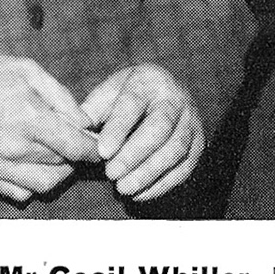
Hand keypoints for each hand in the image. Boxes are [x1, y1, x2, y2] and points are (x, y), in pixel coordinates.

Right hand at [0, 51, 99, 203]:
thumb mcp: (30, 71)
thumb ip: (62, 98)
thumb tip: (85, 123)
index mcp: (29, 119)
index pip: (75, 147)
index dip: (93, 149)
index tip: (98, 146)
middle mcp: (15, 147)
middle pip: (63, 166)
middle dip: (75, 157)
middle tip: (74, 144)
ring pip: (46, 184)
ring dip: (58, 173)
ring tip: (56, 156)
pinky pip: (21, 193)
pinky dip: (34, 184)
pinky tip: (33, 165)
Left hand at [81, 64, 202, 201]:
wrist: (163, 94)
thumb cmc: (126, 97)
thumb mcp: (108, 93)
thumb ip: (90, 112)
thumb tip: (75, 134)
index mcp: (149, 79)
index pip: (134, 102)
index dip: (118, 128)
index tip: (102, 152)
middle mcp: (176, 97)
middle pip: (159, 127)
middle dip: (134, 154)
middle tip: (110, 174)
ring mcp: (191, 121)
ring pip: (175, 150)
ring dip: (148, 173)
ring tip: (122, 188)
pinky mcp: (199, 144)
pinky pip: (184, 167)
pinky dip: (162, 184)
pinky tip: (140, 194)